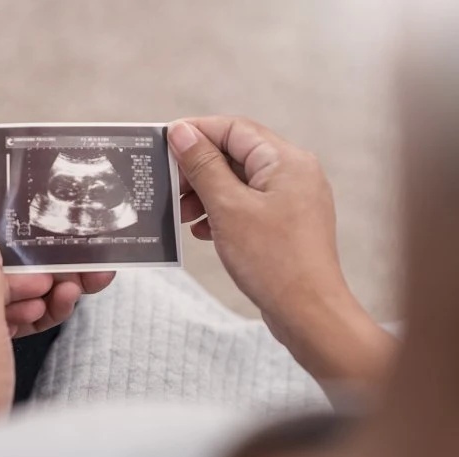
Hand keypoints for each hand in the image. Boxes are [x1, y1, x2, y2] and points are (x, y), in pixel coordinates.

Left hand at [0, 103, 114, 366]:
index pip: (18, 208)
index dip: (52, 209)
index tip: (86, 209)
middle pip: (33, 251)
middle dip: (69, 253)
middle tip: (101, 258)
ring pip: (30, 284)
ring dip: (61, 283)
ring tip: (84, 283)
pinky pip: (13, 319)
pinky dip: (38, 314)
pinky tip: (55, 306)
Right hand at [168, 117, 393, 384]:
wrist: (307, 312)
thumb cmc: (273, 260)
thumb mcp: (227, 207)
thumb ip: (203, 165)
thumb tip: (181, 131)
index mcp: (285, 160)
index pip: (233, 129)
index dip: (196, 133)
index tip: (164, 145)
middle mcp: (294, 173)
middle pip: (235, 154)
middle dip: (198, 170)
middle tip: (171, 190)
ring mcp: (292, 199)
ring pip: (238, 182)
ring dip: (206, 194)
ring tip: (183, 216)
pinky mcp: (285, 223)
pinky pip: (247, 205)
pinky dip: (221, 212)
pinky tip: (202, 231)